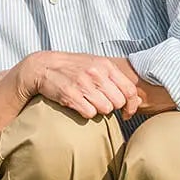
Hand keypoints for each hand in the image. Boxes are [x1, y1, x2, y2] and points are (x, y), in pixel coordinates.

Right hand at [10, 50, 142, 118]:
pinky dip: (85, 112)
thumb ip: (115, 79)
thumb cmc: (73, 68)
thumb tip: (137, 100)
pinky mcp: (70, 95)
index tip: (126, 112)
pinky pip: (89, 113)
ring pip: (105, 109)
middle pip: (118, 102)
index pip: (130, 90)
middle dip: (111, 106)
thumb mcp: (95, 65)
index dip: (131, 105)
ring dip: (98, 110)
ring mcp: (83, 84)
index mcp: (105, 65)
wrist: (42, 66)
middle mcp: (96, 73)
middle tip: (100, 103)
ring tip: (87, 102)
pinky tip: (78, 105)